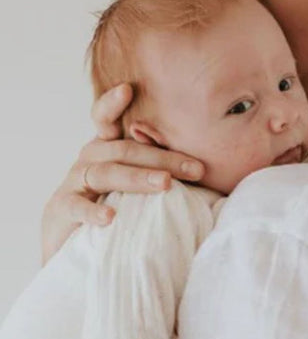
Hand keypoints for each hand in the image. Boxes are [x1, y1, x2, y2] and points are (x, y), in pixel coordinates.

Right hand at [41, 83, 205, 265]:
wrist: (77, 249)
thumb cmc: (121, 216)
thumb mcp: (142, 191)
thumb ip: (166, 176)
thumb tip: (213, 173)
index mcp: (108, 151)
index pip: (108, 121)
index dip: (113, 103)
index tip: (128, 89)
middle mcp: (90, 160)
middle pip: (124, 150)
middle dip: (163, 158)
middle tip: (197, 168)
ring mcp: (75, 183)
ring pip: (107, 173)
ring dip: (138, 177)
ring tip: (165, 184)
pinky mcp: (62, 210)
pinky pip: (77, 207)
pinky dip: (93, 212)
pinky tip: (111, 218)